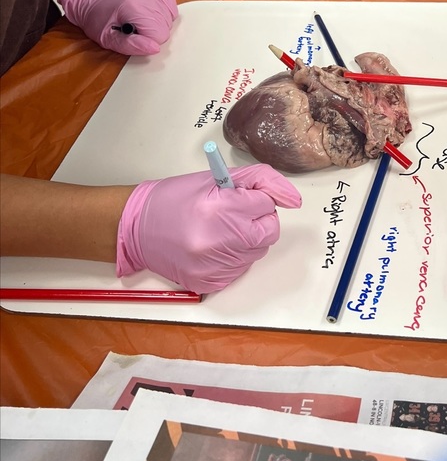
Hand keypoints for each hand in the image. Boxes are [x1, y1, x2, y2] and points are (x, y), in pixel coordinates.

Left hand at [58, 0, 177, 55]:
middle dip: (151, 32)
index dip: (146, 40)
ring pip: (170, 19)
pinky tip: (147, 12)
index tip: (131, 34)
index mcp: (134, 7)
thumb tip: (155, 48)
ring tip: (139, 19)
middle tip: (133, 26)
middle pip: (165, 27)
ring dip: (157, 23)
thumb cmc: (98, 20)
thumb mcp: (108, 39)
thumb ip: (131, 45)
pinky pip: (171, 8)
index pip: (159, 35)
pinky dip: (162, 13)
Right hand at [116, 164, 302, 291]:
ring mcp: (214, 267)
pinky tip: (211, 246)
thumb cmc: (175, 199)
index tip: (238, 197)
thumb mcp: (217, 177)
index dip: (254, 198)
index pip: (266, 204)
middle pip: (269, 231)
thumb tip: (294, 199)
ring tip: (218, 229)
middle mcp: (219, 242)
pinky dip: (233, 257)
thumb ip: (260, 180)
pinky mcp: (210, 283)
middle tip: (232, 213)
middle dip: (257, 219)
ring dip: (246, 239)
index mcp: (220, 209)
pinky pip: (241, 269)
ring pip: (257, 251)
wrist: (137, 228)